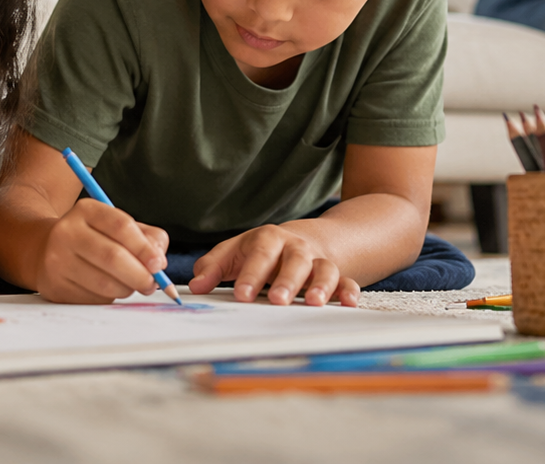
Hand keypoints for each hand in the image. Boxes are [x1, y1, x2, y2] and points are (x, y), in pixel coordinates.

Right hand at [34, 199, 168, 302]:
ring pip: (104, 283)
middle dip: (140, 275)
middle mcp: (67, 232)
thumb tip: (159, 261)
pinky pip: (93, 299)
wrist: (45, 249)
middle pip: (113, 257)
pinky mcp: (55, 286)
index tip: (158, 264)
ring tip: (129, 285)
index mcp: (86, 210)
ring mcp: (57, 260)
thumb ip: (147, 237)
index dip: (144, 248)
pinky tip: (107, 289)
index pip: (121, 226)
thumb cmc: (93, 238)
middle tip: (151, 283)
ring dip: (126, 289)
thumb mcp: (117, 226)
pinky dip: (109, 299)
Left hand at [188, 224, 360, 306]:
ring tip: (314, 303)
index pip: (260, 254)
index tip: (242, 295)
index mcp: (268, 240)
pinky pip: (348, 281)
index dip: (251, 274)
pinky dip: (349, 291)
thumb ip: (213, 267)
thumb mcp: (235, 252)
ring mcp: (318, 261)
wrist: (302, 239)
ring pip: (324, 269)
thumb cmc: (261, 250)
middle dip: (286, 280)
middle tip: (278, 300)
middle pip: (294, 261)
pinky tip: (347, 304)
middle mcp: (296, 248)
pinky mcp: (337, 276)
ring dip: (321, 285)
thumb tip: (195, 286)